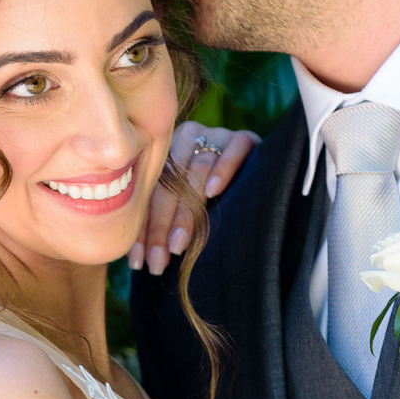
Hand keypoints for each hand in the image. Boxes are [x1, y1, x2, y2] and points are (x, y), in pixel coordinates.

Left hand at [131, 121, 260, 276]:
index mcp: (166, 154)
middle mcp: (187, 140)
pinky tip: (213, 192)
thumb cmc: (219, 203)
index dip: (142, 229)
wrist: (263, 175)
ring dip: (185, 213)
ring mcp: (216, 136)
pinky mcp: (244, 138)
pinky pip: (233, 150)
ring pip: (196, 173)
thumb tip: (137, 260)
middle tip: (157, 262)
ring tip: (177, 245)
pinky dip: (222, 170)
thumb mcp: (186, 211)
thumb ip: (163, 223)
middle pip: (169, 185)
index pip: (149, 194)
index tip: (136, 262)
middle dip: (159, 228)